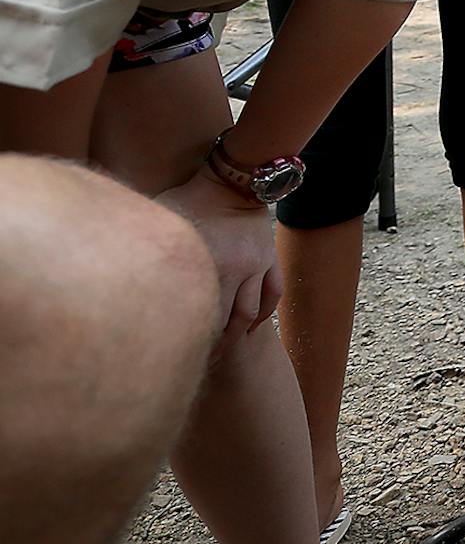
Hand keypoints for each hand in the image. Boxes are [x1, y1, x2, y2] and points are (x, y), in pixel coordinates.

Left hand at [157, 170, 278, 358]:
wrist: (233, 181)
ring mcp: (256, 265)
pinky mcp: (269, 258)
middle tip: (200, 362)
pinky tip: (252, 326)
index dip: (189, 339)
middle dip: (215, 345)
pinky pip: (272, 293)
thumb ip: (148, 252)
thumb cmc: (189, 198)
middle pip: (228, 321)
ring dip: (239, 334)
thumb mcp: (162, 222)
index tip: (175, 356)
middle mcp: (235, 270)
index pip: (199, 313)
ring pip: (252, 312)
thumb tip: (114, 275)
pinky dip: (264, 313)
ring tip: (226, 349)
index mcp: (208, 264)